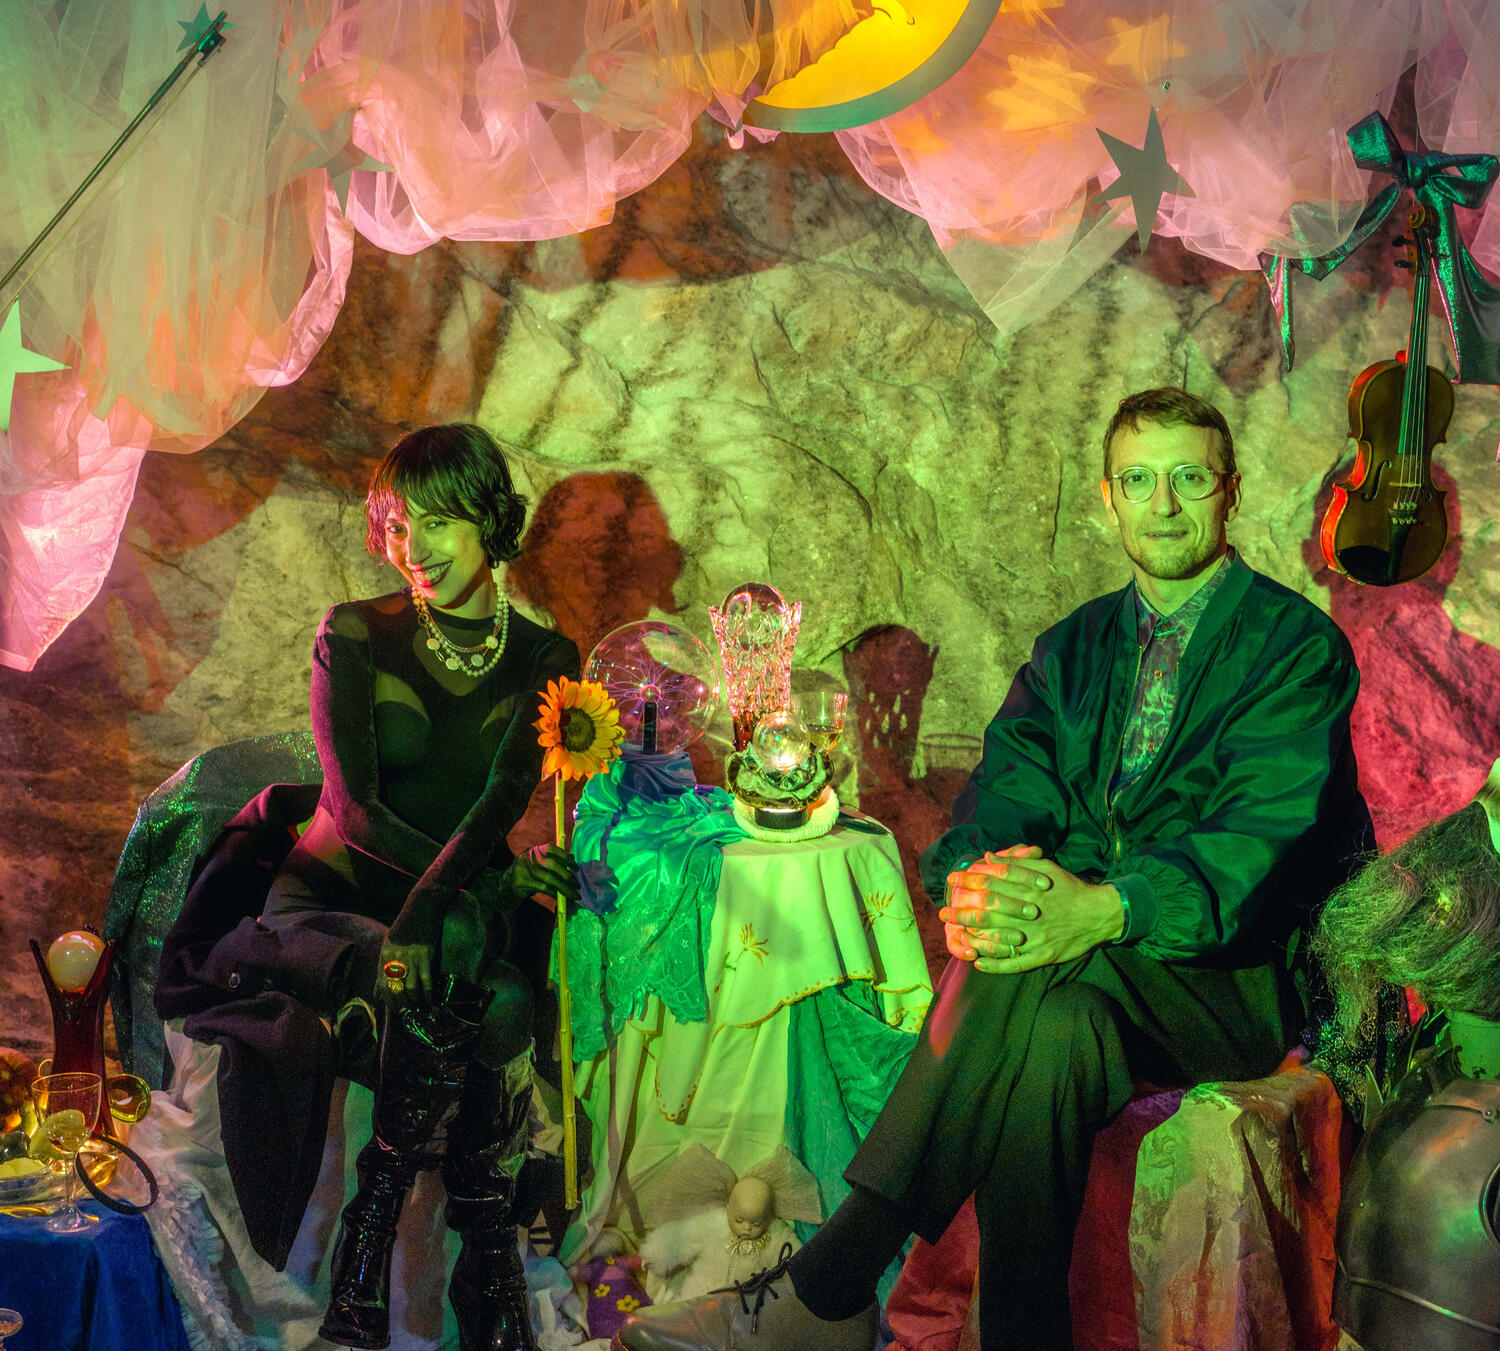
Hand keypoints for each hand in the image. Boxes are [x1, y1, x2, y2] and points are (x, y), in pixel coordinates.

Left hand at [377, 928, 437, 1004]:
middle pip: (396, 989)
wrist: (418, 914)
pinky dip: (427, 992)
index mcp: (384, 958)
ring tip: (417, 1004)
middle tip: (407, 1009)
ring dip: (414, 999)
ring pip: (411, 987)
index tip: (395, 1010)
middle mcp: (395, 960)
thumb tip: (377, 994)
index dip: (388, 1001)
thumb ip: (381, 972)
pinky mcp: (425, 956)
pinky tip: (429, 999)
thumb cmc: (402, 932)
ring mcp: (411, 958)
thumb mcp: (387, 949)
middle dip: (401, 1003)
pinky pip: (425, 979)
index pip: (383, 986)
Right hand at [507, 844, 580, 904]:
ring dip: (563, 888)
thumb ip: (554, 859)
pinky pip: (543, 888)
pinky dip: (554, 893)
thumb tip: (572, 858)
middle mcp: (528, 857)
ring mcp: (523, 869)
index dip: (566, 857)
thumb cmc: (529, 872)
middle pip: (551, 864)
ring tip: (573, 894)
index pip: (552, 849)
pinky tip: (560, 897)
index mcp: (534, 849)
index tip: (576, 868)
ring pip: (548, 879)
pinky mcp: (521, 882)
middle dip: (566, 875)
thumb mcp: (540, 863)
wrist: (508, 884)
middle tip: (577, 885)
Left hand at [940, 849, 1123, 973]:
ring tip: (956, 935)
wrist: (1099, 913)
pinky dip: (995, 965)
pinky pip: (1014, 963)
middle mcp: (1029, 914)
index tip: (951, 880)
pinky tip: (978, 962)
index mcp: (1028, 890)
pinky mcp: (1043, 955)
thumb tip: (987, 857)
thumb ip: (1015, 863)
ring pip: (998, 940)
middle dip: (962, 912)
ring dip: (974, 938)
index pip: (990, 884)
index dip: (968, 882)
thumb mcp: (1044, 867)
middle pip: (988, 913)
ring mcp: (1035, 937)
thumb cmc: (1068, 887)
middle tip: (943, 913)